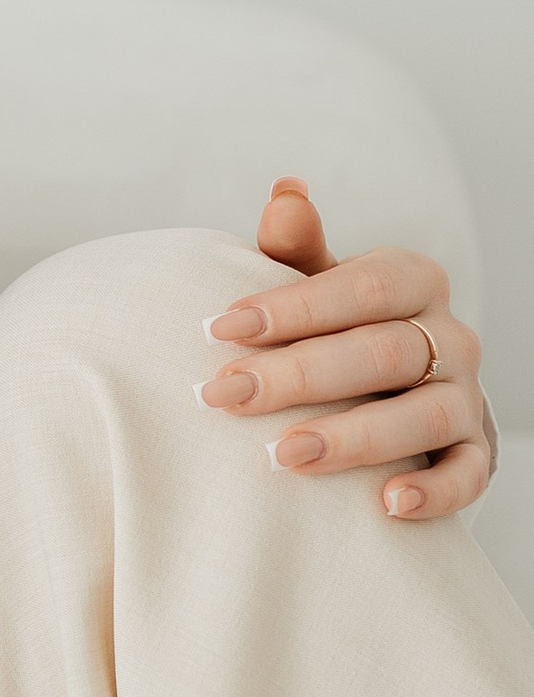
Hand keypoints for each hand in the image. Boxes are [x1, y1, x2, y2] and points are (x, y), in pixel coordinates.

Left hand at [198, 176, 493, 522]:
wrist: (388, 386)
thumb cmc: (335, 325)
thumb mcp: (316, 282)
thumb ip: (297, 246)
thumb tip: (286, 191)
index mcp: (413, 281)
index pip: (363, 287)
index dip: (294, 305)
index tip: (222, 326)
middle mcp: (449, 335)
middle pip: (382, 353)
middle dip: (299, 376)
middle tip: (226, 395)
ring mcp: (467, 396)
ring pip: (425, 414)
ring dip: (354, 437)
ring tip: (285, 456)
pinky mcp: (475, 453)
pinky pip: (468, 474)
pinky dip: (434, 491)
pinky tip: (386, 505)